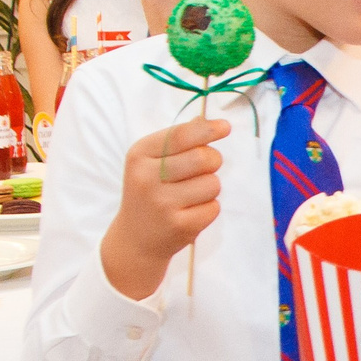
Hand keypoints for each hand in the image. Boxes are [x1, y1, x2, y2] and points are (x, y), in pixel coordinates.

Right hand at [99, 116, 230, 299]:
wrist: (135, 239)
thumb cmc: (150, 192)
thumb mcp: (151, 161)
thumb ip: (178, 140)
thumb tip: (208, 121)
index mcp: (139, 155)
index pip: (180, 135)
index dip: (208, 130)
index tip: (225, 127)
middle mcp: (147, 178)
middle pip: (203, 158)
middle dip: (213, 160)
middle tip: (205, 168)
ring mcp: (162, 204)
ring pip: (213, 183)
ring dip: (210, 187)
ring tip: (191, 195)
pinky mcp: (179, 226)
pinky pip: (214, 207)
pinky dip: (209, 208)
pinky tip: (190, 212)